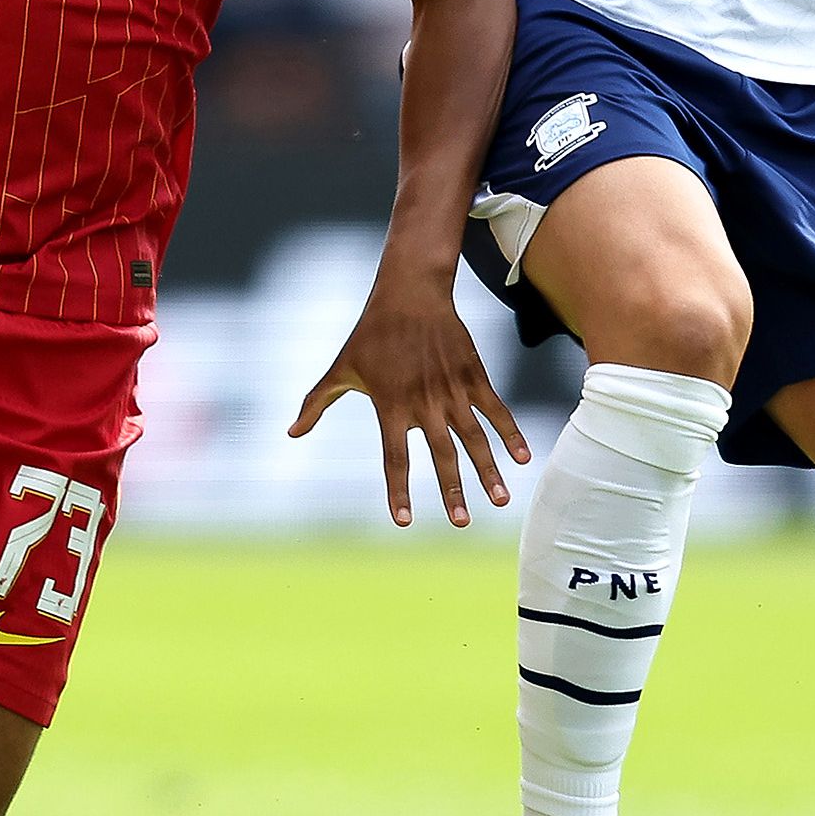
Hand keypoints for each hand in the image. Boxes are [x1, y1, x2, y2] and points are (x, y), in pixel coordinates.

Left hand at [290, 289, 529, 527]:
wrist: (410, 293)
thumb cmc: (370, 334)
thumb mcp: (340, 369)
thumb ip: (317, 403)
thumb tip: (291, 433)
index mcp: (390, 405)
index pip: (394, 457)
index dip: (399, 490)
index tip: (404, 521)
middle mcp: (423, 402)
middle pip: (441, 455)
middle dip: (452, 491)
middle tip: (461, 523)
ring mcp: (452, 389)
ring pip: (474, 438)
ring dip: (488, 471)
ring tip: (501, 501)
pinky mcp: (473, 375)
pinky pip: (495, 410)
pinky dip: (511, 434)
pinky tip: (524, 459)